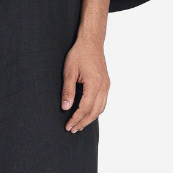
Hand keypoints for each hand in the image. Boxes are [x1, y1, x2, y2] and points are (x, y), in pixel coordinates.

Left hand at [62, 0, 110, 133]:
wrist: (91, 42)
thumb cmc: (79, 54)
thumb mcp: (69, 71)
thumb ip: (67, 91)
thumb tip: (65, 107)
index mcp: (94, 84)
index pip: (84, 108)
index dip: (75, 119)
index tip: (68, 126)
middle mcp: (103, 87)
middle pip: (94, 112)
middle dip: (83, 122)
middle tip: (72, 129)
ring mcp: (106, 85)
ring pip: (101, 109)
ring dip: (90, 118)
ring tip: (79, 125)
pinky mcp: (106, 83)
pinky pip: (103, 102)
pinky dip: (96, 111)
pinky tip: (88, 113)